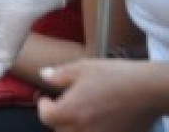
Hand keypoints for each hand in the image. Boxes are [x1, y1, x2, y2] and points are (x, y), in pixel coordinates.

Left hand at [38, 59, 168, 131]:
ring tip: (82, 112)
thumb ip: (59, 75)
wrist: (149, 90)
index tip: (46, 99)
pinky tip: (99, 118)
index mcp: (69, 112)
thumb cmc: (116, 76)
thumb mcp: (82, 68)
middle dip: (59, 117)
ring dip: (74, 126)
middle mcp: (82, 130)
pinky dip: (92, 129)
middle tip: (65, 104)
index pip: (46, 117)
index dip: (44, 106)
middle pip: (60, 129)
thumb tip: (44, 75)